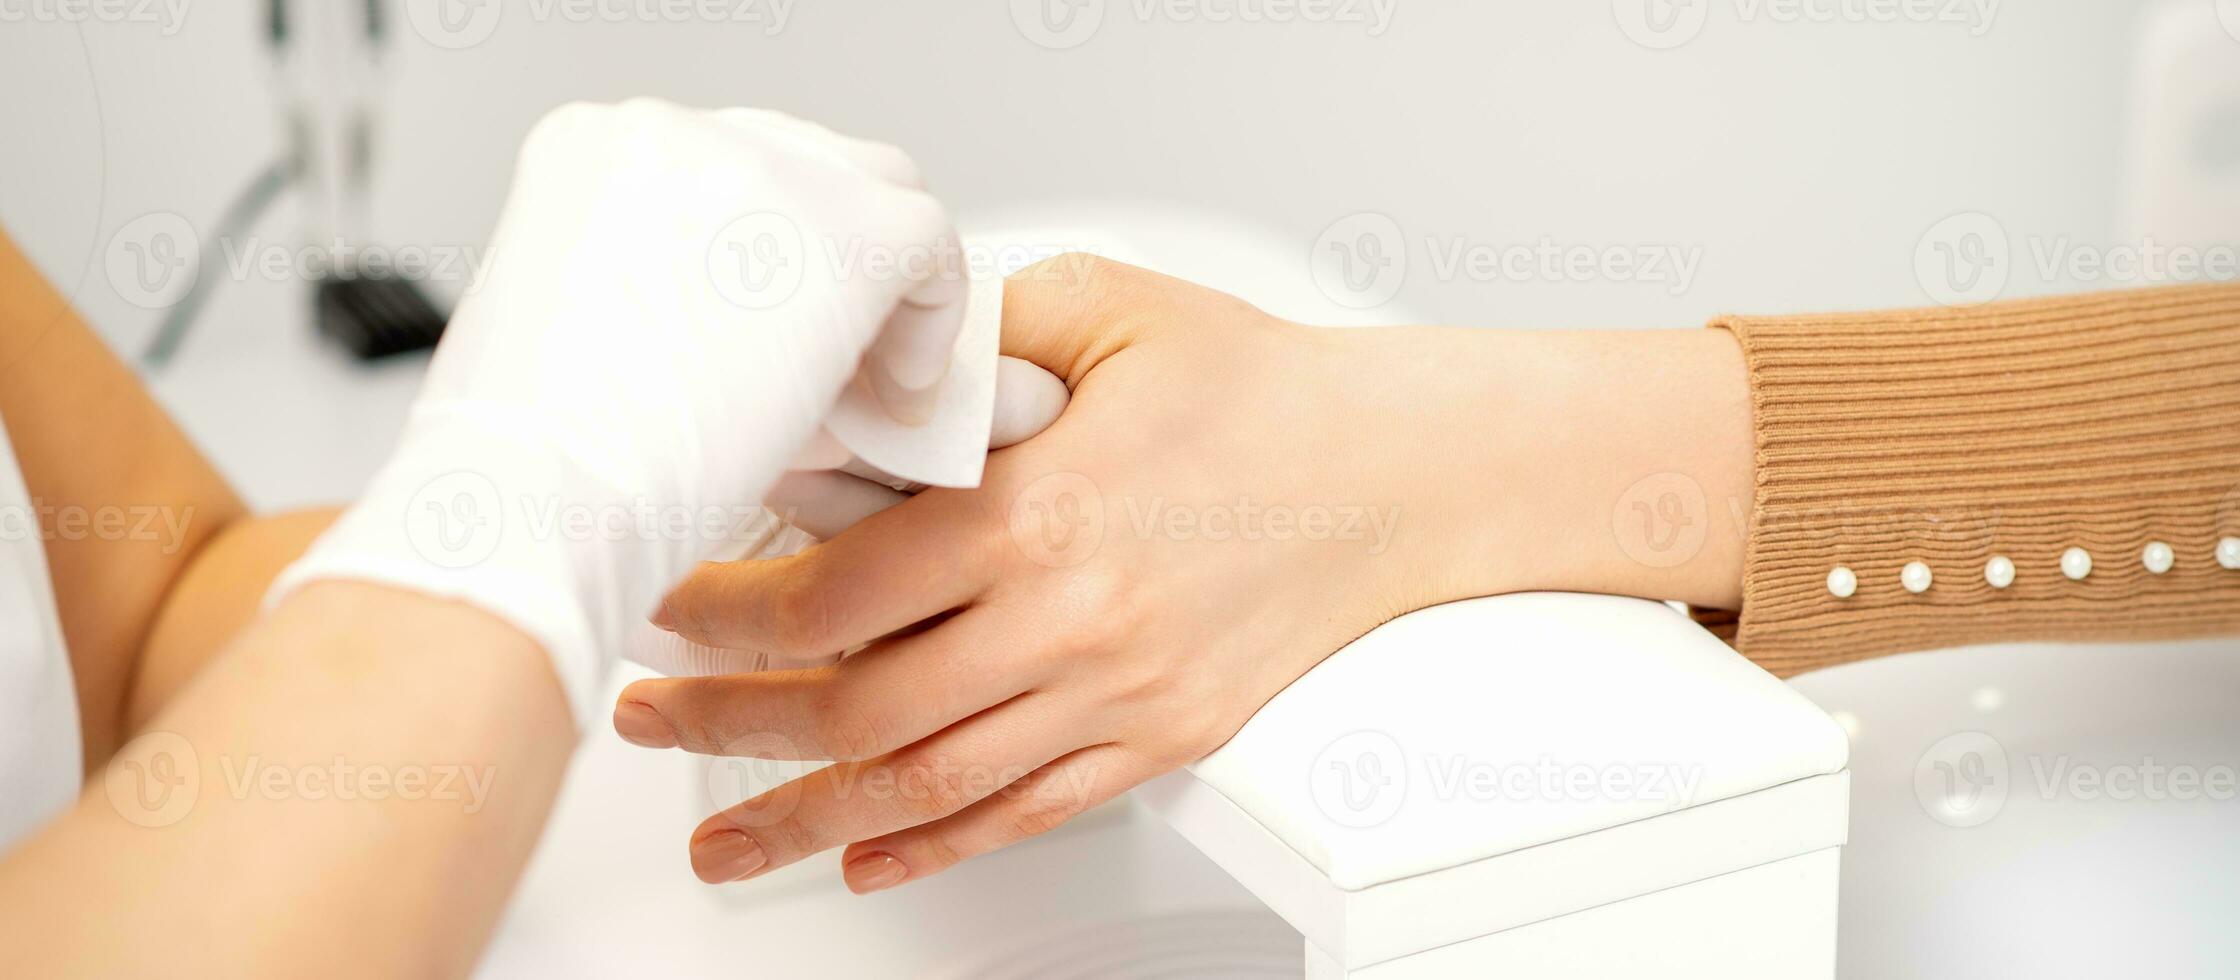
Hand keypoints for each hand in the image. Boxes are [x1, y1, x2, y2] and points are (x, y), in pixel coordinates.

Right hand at [271, 100, 968, 723]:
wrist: (537, 501)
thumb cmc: (537, 466)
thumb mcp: (582, 339)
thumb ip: (667, 298)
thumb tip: (765, 331)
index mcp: (594, 148)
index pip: (728, 173)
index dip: (775, 259)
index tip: (787, 335)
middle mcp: (673, 131)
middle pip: (806, 169)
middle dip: (833, 266)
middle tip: (841, 367)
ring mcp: (763, 167)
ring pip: (876, 198)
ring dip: (882, 297)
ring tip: (868, 393)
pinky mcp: (847, 228)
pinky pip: (931, 249)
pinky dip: (929, 326)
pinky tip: (893, 402)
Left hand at [616, 256, 1753, 888]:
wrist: (1398, 473)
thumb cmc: (1263, 393)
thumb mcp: (1109, 307)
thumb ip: (974, 331)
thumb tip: (867, 376)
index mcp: (1041, 508)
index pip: (835, 588)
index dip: (727, 610)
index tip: (672, 602)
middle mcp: (1071, 619)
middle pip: (855, 705)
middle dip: (728, 722)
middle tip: (652, 717)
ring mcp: (1115, 696)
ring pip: (924, 784)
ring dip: (802, 815)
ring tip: (722, 836)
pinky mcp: (1158, 740)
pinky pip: (1023, 815)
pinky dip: (932, 846)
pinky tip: (866, 858)